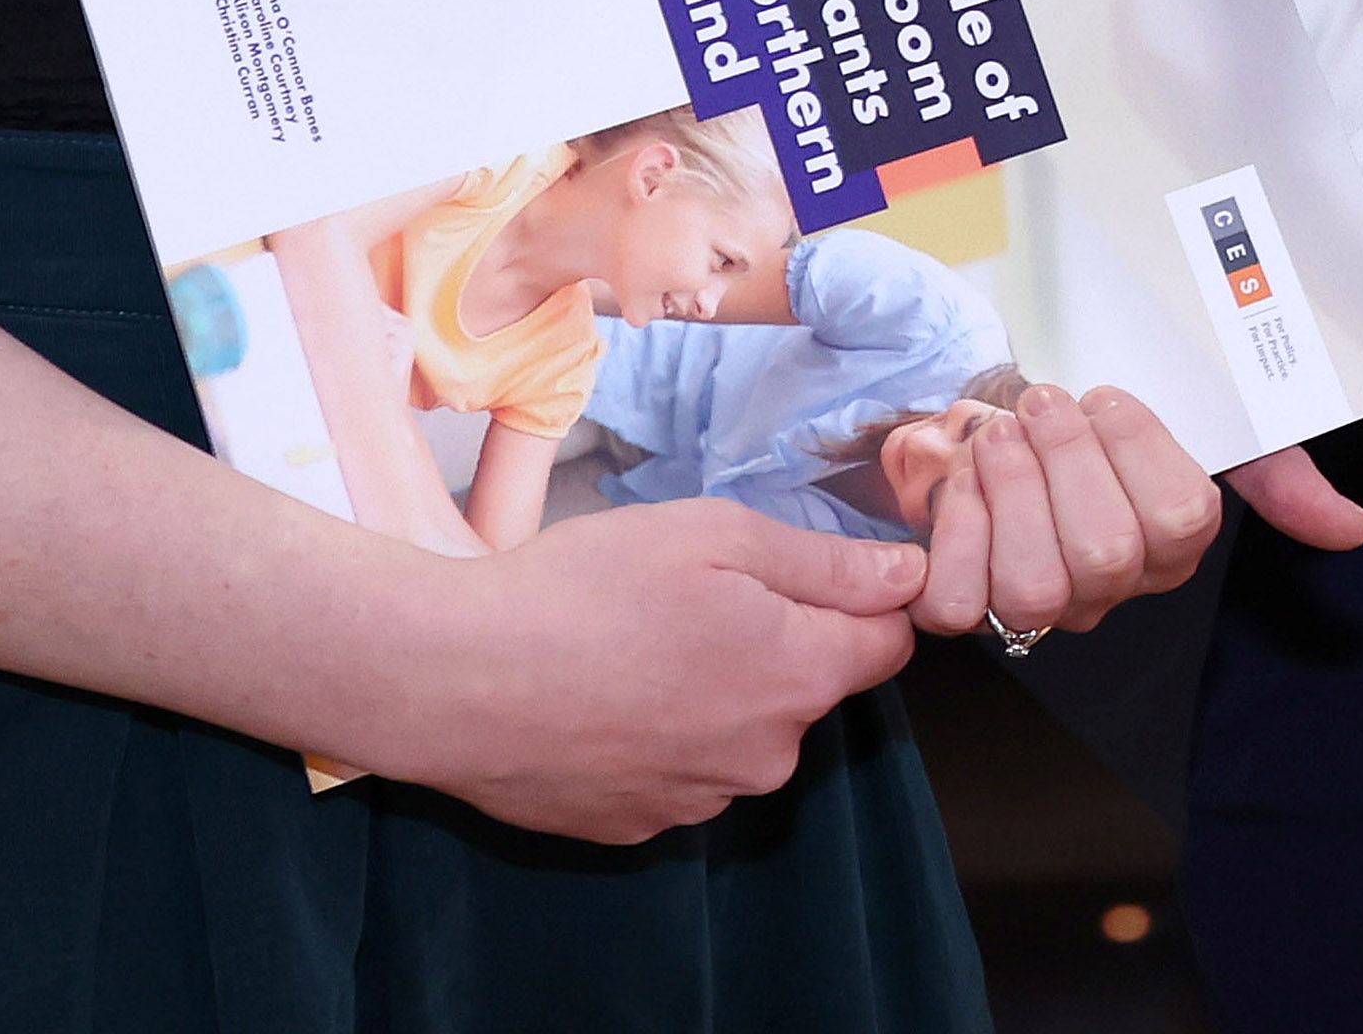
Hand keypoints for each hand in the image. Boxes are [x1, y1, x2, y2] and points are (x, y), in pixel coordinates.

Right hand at [369, 494, 934, 842]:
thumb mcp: (715, 537)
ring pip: (743, 732)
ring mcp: (699, 800)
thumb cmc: (582, 590)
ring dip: (716, 690)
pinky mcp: (638, 825)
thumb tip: (909, 575)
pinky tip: (605, 695)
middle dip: (777, 642)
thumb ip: (825, 562)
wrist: (453, 679)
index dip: (864, 598)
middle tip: (693, 596)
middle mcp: (763, 755)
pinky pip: (681, 769)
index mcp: (796, 677)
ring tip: (636, 644)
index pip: (890, 644)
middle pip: (809, 688)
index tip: (811, 571)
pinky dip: (660, 733)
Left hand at [909, 385, 1362, 637]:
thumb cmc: (1105, 420)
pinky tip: (965, 484)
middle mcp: (1114, 590)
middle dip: (1067, 460)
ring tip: (1000, 434)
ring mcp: (1040, 607)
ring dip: (1009, 489)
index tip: (1106, 393)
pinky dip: (950, 538)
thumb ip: (1277, 473)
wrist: (1008, 410)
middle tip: (1046, 402)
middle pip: (1105, 556)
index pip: (1179, 519)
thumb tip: (1353, 529)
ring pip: (1032, 587)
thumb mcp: (1201, 421)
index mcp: (1175, 546)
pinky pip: (957, 604)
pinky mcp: (968, 606)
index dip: (1135, 448)